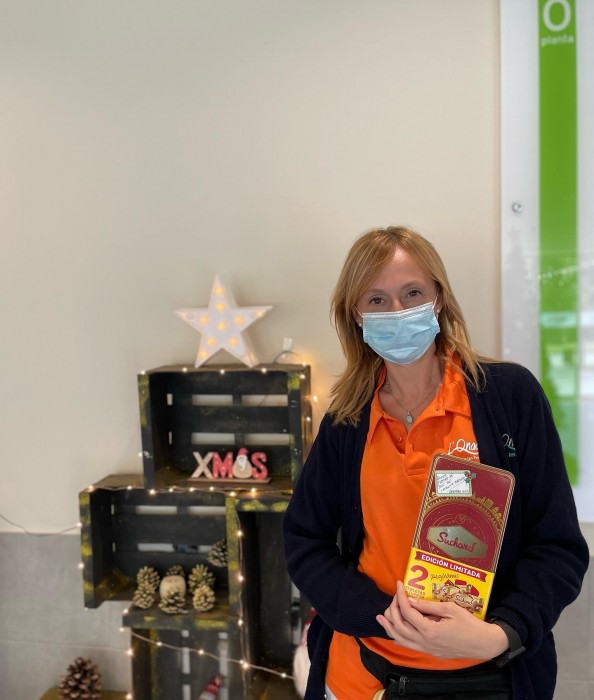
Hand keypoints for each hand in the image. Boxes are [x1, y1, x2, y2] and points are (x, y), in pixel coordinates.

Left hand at [376, 581, 508, 659]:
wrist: (483, 644)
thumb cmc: (470, 624)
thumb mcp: (450, 609)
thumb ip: (428, 606)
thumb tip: (410, 600)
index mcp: (430, 630)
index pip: (407, 611)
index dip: (400, 596)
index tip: (399, 584)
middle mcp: (425, 642)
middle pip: (399, 626)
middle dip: (393, 610)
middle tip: (394, 596)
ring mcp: (427, 649)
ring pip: (401, 640)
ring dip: (389, 627)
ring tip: (380, 617)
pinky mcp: (430, 652)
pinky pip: (409, 646)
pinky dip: (398, 638)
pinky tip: (393, 632)